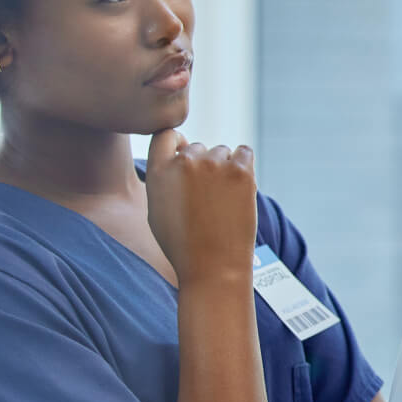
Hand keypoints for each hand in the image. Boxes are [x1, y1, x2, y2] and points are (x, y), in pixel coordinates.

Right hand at [145, 129, 257, 281]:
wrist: (213, 266)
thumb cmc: (183, 244)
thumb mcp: (156, 209)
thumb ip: (163, 177)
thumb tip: (179, 152)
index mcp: (159, 170)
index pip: (167, 135)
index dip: (178, 145)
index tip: (185, 158)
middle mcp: (185, 162)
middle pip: (199, 147)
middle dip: (203, 165)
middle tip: (208, 196)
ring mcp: (214, 164)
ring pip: (222, 151)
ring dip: (224, 167)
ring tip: (223, 199)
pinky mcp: (241, 171)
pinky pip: (244, 152)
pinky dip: (243, 164)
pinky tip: (240, 185)